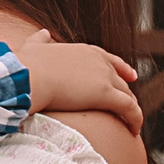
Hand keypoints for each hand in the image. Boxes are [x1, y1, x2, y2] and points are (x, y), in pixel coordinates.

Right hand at [13, 30, 142, 135]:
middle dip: (127, 92)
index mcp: (85, 51)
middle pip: (120, 79)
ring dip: (132, 109)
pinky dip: (136, 119)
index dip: (122, 68)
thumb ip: (40, 40)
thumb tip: (42, 32)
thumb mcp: (34, 47)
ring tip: (132, 124)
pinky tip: (134, 130)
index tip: (131, 76)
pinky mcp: (106, 94)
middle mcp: (99, 61)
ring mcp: (104, 77)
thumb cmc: (27, 65)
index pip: (109, 59)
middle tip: (131, 106)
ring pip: (127, 94)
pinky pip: (129, 108)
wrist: (29, 77)